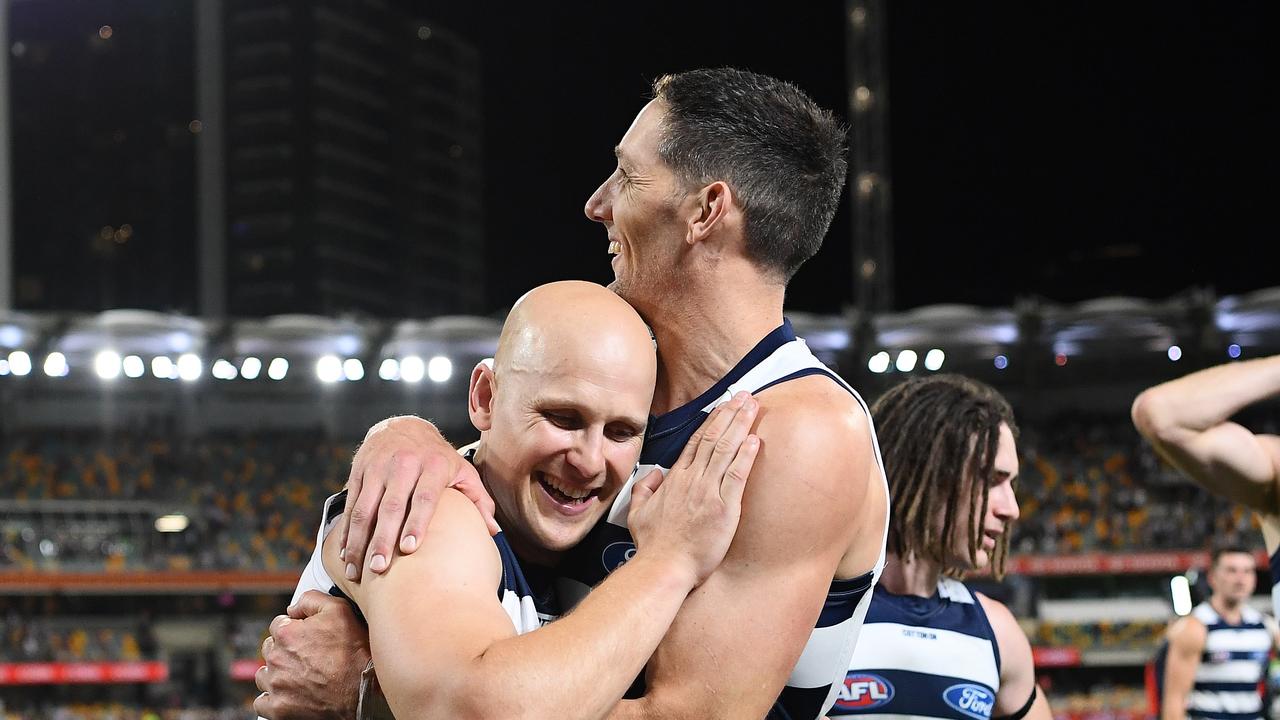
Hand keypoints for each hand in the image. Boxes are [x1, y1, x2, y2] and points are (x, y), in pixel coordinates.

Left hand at [254, 591, 369, 719]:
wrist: (362, 691)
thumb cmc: (353, 653)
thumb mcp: (340, 610)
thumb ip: (312, 599)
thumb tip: (294, 607)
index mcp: (286, 634)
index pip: (278, 624)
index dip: (294, 628)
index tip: (306, 636)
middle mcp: (277, 659)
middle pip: (270, 649)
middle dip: (285, 650)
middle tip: (307, 656)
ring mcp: (276, 685)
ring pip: (264, 674)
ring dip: (277, 673)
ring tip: (299, 675)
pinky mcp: (278, 708)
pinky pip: (262, 702)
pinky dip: (272, 698)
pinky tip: (289, 694)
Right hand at [341, 415, 496, 580]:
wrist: (403, 426)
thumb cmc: (438, 458)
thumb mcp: (462, 471)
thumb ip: (479, 500)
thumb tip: (494, 531)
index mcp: (433, 465)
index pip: (424, 497)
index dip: (416, 523)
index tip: (410, 549)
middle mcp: (404, 463)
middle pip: (391, 506)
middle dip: (382, 539)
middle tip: (379, 568)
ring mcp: (378, 467)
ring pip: (365, 508)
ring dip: (358, 541)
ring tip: (356, 570)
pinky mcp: (359, 471)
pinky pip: (351, 504)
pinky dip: (346, 531)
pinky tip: (345, 553)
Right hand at [628, 391, 759, 584]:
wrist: (663, 566)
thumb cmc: (653, 546)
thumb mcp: (637, 513)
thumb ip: (644, 490)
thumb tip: (654, 475)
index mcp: (675, 480)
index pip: (696, 443)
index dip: (712, 422)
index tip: (723, 407)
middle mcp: (692, 480)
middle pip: (713, 438)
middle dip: (730, 414)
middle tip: (744, 396)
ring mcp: (708, 491)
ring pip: (725, 449)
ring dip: (740, 425)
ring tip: (752, 406)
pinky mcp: (724, 507)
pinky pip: (737, 475)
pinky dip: (746, 455)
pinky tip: (755, 438)